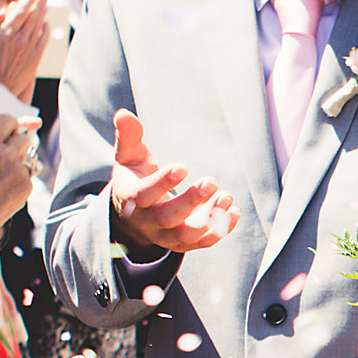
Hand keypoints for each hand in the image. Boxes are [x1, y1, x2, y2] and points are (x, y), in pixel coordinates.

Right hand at [0, 0, 49, 101]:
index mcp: (5, 35)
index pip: (21, 12)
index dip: (28, 0)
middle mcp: (20, 41)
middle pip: (33, 17)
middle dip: (38, 4)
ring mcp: (29, 51)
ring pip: (39, 28)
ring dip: (42, 15)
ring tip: (44, 5)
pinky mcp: (35, 60)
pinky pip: (43, 42)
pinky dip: (45, 31)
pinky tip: (46, 25)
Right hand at [0, 117, 34, 237]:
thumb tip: (19, 133)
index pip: (6, 120)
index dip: (12, 124)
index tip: (13, 129)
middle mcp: (4, 154)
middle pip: (24, 139)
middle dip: (21, 146)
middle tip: (11, 156)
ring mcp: (17, 169)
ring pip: (28, 159)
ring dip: (20, 165)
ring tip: (5, 179)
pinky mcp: (26, 184)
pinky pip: (28, 177)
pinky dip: (20, 182)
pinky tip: (7, 191)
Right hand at [109, 109, 238, 253]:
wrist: (135, 211)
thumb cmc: (135, 174)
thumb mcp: (129, 155)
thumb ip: (128, 137)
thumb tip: (122, 114)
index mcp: (131, 198)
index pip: (144, 194)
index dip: (163, 183)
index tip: (183, 166)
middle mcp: (147, 221)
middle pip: (168, 217)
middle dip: (191, 201)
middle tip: (212, 181)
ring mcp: (165, 235)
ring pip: (185, 234)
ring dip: (209, 220)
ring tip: (226, 197)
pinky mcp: (182, 242)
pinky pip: (201, 243)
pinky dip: (219, 231)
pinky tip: (234, 212)